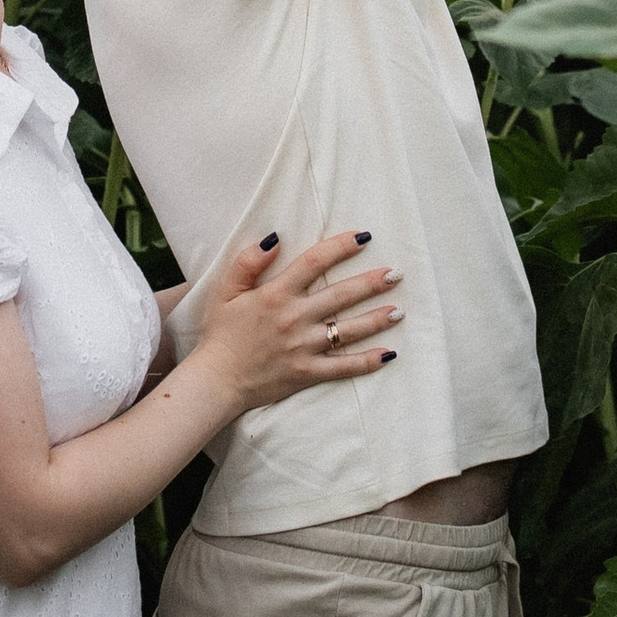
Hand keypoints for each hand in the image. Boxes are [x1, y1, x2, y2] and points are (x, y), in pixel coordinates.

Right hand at [196, 230, 402, 411]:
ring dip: (376, 319)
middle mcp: (294, 318)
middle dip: (371, 283)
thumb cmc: (221, 333)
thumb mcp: (225, 291)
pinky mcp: (307, 373)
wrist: (216, 380)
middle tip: (396, 274)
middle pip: (341, 295)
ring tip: (399, 310)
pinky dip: (366, 362)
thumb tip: (274, 238)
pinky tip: (388, 354)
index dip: (341, 247)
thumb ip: (247, 262)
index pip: (314, 262)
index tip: (364, 237)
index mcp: (276, 294)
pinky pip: (342, 368)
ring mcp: (303, 348)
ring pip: (347, 330)